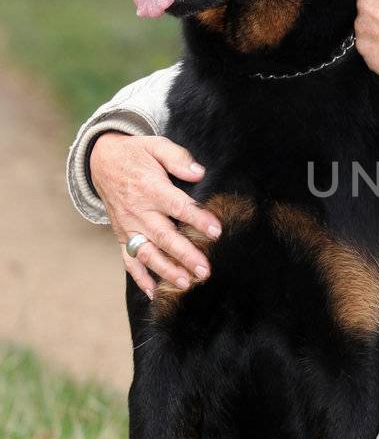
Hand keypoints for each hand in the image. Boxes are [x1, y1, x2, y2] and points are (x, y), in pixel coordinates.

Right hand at [89, 132, 221, 299]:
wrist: (102, 161)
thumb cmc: (137, 154)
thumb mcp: (156, 145)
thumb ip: (178, 158)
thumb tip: (199, 173)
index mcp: (150, 188)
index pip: (178, 206)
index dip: (198, 219)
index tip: (216, 231)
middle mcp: (138, 211)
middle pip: (164, 236)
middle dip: (184, 255)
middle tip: (205, 270)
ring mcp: (128, 227)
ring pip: (147, 253)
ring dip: (166, 270)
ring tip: (186, 284)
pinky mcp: (121, 236)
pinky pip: (128, 260)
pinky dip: (140, 278)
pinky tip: (154, 293)